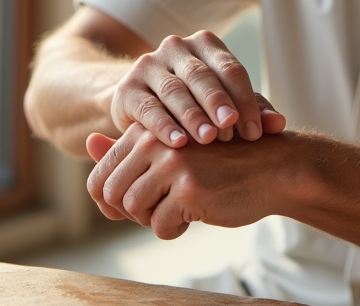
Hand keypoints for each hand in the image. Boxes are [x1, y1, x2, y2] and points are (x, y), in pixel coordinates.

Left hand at [86, 124, 284, 238]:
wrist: (271, 168)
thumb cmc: (220, 162)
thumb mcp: (171, 150)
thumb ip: (128, 149)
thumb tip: (89, 142)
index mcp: (147, 129)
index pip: (100, 174)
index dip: (111, 202)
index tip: (136, 207)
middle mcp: (155, 140)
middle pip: (111, 194)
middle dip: (130, 213)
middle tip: (157, 212)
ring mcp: (172, 162)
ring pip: (132, 208)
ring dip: (152, 221)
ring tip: (175, 213)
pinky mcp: (189, 187)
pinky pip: (159, 224)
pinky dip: (172, 230)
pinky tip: (191, 218)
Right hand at [110, 30, 285, 146]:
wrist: (141, 104)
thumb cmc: (195, 104)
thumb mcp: (225, 105)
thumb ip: (253, 112)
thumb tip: (279, 124)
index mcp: (206, 45)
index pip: (230, 69)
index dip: (244, 100)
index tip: (254, 133)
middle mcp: (177, 48)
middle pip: (202, 76)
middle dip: (218, 104)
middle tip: (231, 130)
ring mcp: (149, 65)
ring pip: (174, 90)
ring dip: (192, 116)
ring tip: (207, 139)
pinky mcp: (127, 88)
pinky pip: (148, 107)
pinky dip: (163, 125)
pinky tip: (177, 142)